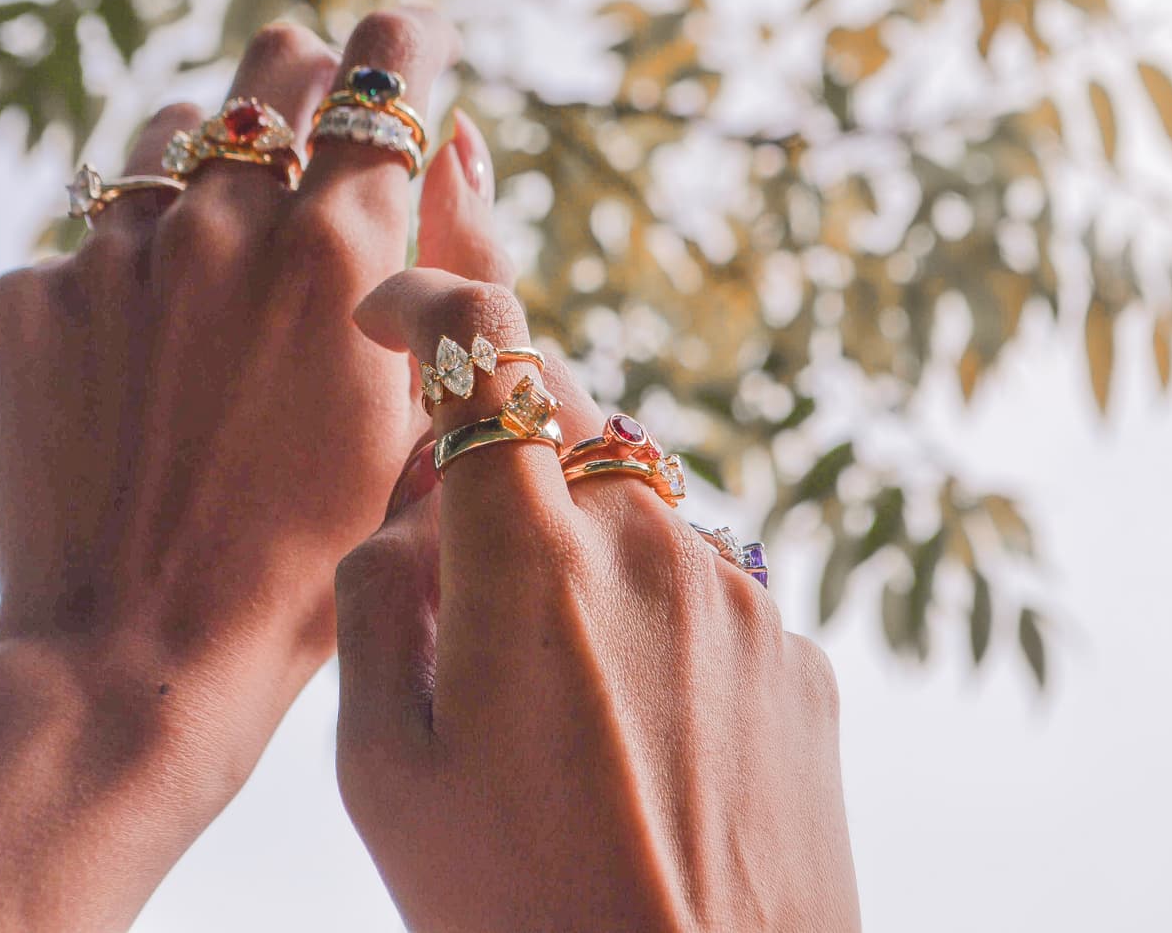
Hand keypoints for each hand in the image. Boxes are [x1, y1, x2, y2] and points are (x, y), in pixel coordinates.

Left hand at [0, 9, 461, 931]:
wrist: (139, 657)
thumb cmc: (310, 558)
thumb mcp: (418, 420)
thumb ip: (441, 271)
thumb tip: (442, 143)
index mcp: (341, 249)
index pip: (386, 74)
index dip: (407, 45)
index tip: (412, 43)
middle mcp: (223, 223)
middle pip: (273, 64)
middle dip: (311, 78)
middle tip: (320, 126)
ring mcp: (110, 254)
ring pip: (172, 132)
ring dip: (212, 162)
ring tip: (223, 246)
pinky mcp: (25, 299)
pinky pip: (87, 236)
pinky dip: (125, 267)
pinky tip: (138, 355)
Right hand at [334, 168, 861, 930]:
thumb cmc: (516, 910)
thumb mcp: (383, 772)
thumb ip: (374, 604)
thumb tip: (415, 518)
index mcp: (531, 563)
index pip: (483, 345)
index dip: (428, 300)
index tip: (389, 318)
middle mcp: (652, 546)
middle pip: (567, 408)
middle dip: (498, 432)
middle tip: (454, 547)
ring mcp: (741, 596)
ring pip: (634, 504)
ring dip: (576, 543)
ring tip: (548, 693)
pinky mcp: (797, 654)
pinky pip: (702, 585)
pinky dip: (648, 614)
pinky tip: (629, 731)